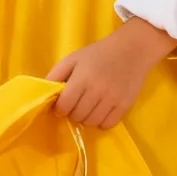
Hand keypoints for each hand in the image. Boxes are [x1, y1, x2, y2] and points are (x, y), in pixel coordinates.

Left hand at [46, 18, 176, 128]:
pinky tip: (100, 110)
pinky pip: (107, 125)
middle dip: (72, 112)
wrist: (131, 50)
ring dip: (85, 118)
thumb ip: (56, 74)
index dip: (59, 108)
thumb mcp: (73, 58)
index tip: (61, 104)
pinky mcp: (125, 105)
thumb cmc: (98, 53)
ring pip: (91, 123)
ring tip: (87, 107)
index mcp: (82, 78)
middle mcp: (97, 91)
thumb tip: (44, 93)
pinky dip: (101, 121)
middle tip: (75, 104)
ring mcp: (113, 99)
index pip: (64, 106)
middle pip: (77, 116)